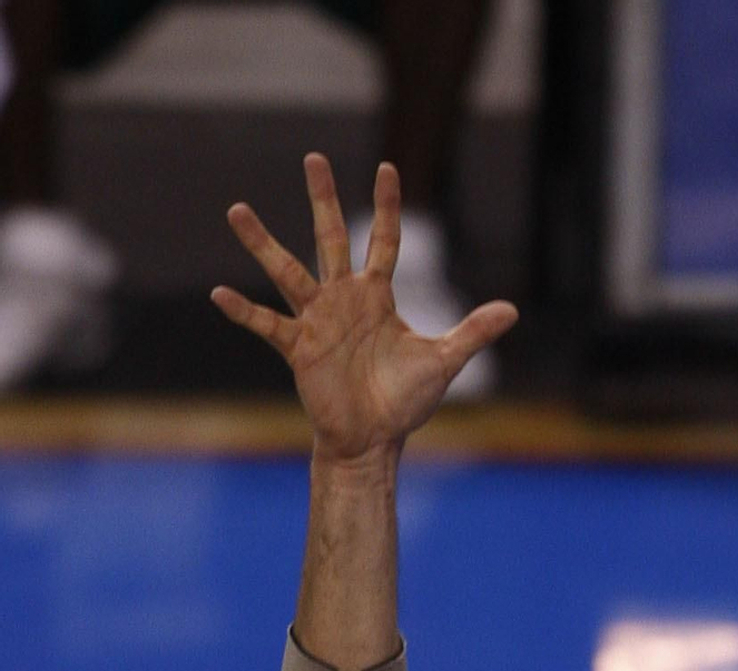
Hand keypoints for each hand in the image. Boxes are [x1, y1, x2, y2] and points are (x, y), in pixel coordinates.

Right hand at [211, 154, 515, 460]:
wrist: (373, 440)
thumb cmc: (404, 402)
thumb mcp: (444, 362)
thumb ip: (473, 332)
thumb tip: (512, 310)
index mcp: (377, 296)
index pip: (384, 240)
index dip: (387, 207)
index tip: (388, 168)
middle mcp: (343, 299)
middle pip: (330, 237)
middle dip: (322, 199)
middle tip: (313, 157)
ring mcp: (317, 320)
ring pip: (287, 271)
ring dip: (262, 243)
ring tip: (236, 210)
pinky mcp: (299, 349)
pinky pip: (267, 325)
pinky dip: (245, 312)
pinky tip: (220, 294)